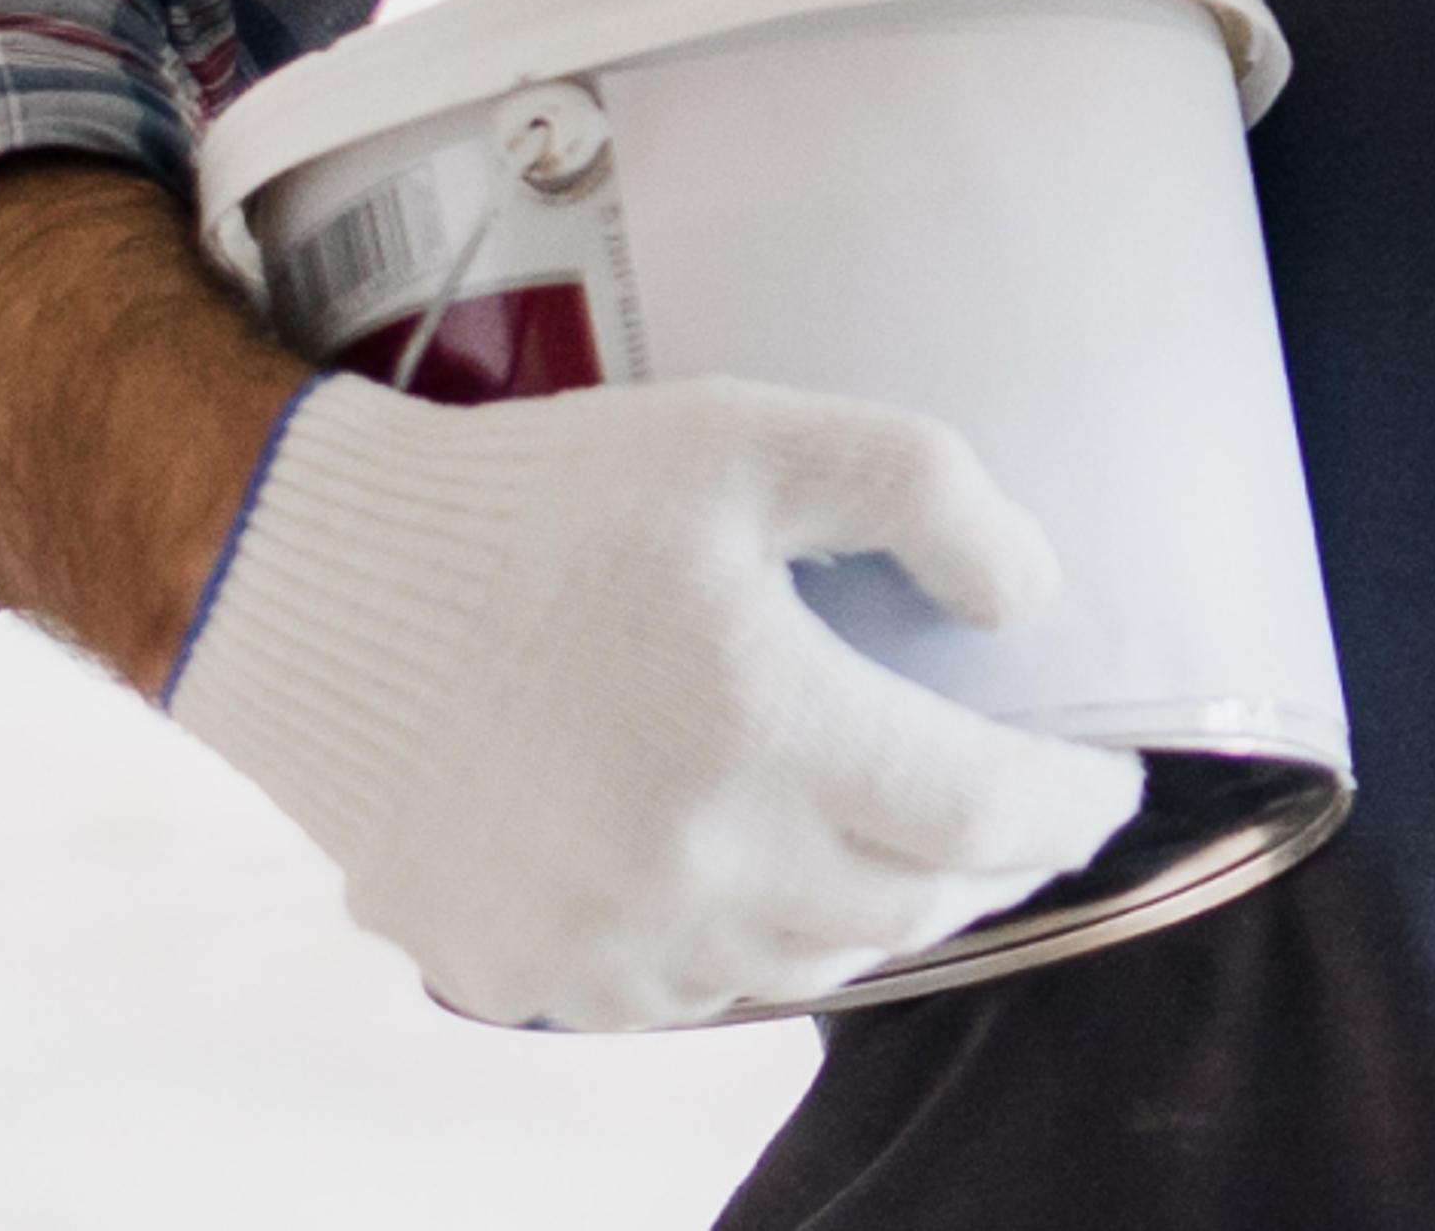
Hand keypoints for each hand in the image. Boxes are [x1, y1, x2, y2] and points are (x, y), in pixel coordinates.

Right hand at [166, 372, 1144, 1028]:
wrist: (320, 588)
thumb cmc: (548, 501)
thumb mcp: (755, 436)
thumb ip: (925, 495)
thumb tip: (1030, 598)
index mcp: (762, 730)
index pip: (982, 814)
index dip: (1071, 805)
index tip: (1114, 782)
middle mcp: (690, 866)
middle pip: (910, 903)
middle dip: (993, 859)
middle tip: (1024, 807)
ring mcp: (603, 943)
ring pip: (812, 966)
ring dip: (886, 909)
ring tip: (915, 843)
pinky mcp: (526, 975)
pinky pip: (693, 997)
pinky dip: (761, 947)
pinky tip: (769, 876)